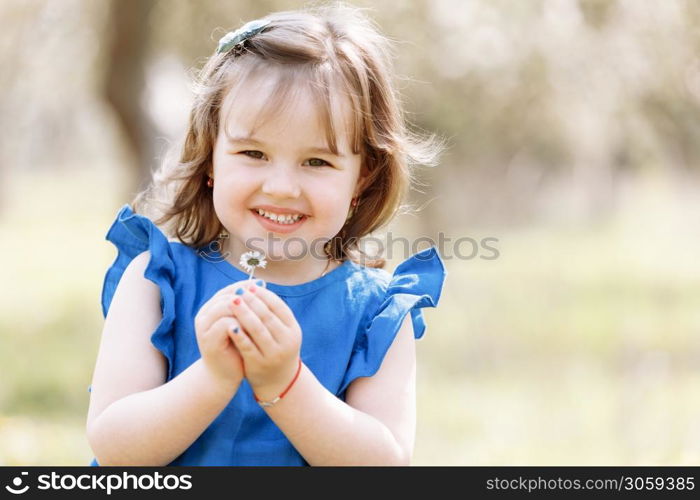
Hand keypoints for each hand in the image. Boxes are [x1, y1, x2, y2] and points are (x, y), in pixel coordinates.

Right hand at [194, 279, 254, 387]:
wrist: (222, 375)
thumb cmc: (235, 348)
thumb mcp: (242, 324)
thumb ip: (247, 307)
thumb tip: (262, 284)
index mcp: (211, 307)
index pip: (229, 289)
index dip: (246, 286)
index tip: (263, 285)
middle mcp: (204, 314)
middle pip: (226, 295)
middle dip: (246, 295)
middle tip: (263, 295)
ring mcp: (204, 327)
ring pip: (225, 307)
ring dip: (245, 307)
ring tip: (261, 309)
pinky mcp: (208, 339)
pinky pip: (226, 324)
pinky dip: (241, 323)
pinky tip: (254, 326)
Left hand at [228, 281, 301, 400]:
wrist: (278, 381)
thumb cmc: (276, 349)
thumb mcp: (282, 332)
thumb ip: (272, 313)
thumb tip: (255, 286)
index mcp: (293, 330)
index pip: (279, 307)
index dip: (264, 295)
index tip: (250, 286)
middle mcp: (287, 341)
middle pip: (267, 316)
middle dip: (252, 301)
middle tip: (238, 291)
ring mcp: (274, 353)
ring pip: (257, 329)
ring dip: (244, 313)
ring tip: (232, 301)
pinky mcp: (259, 364)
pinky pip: (247, 346)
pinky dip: (238, 334)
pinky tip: (229, 324)